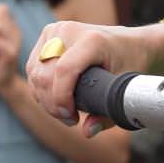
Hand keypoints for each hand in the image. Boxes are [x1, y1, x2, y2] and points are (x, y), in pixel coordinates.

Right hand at [25, 20, 151, 136]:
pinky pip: (33, 68)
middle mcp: (69, 30)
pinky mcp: (47, 35)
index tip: (72, 117)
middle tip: (71, 119)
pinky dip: (40, 88)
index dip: (61, 98)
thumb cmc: (130, 65)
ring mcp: (55, 31)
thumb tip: (87, 131)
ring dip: (45, 99)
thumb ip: (106, 114)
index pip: (64, 70)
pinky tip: (56, 99)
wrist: (130, 42)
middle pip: (45, 75)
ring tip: (65, 111)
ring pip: (35, 73)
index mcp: (92, 40)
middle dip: (53, 105)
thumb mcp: (124, 90)